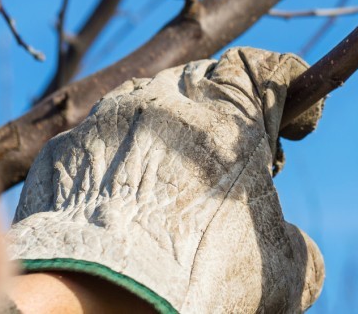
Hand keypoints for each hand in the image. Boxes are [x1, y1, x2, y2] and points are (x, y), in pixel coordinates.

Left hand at [6, 47, 324, 312]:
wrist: (91, 304)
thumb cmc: (197, 281)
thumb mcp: (282, 272)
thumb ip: (294, 239)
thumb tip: (291, 246)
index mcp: (231, 116)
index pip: (265, 67)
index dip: (289, 88)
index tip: (297, 126)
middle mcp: (166, 100)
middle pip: (205, 77)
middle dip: (226, 112)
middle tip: (237, 162)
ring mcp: (105, 119)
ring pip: (146, 100)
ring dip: (167, 130)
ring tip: (173, 182)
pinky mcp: (60, 150)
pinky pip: (97, 140)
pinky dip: (115, 163)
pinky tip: (120, 208)